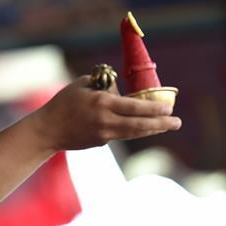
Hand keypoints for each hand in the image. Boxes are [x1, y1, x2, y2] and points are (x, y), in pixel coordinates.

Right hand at [26, 76, 180, 151]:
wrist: (48, 130)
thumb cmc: (63, 102)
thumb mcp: (82, 84)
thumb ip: (103, 83)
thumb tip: (120, 85)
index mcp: (102, 103)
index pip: (134, 107)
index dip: (153, 108)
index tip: (168, 108)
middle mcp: (106, 121)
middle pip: (140, 124)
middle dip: (161, 124)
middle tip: (177, 122)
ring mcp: (104, 135)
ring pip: (134, 133)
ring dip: (153, 129)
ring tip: (168, 126)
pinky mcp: (101, 143)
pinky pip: (122, 134)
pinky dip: (135, 130)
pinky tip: (146, 127)